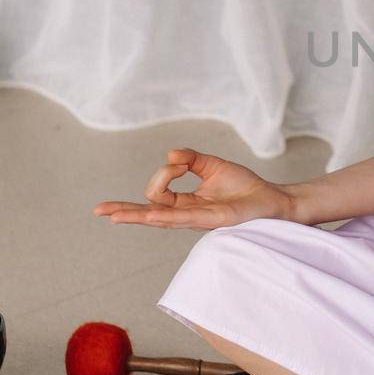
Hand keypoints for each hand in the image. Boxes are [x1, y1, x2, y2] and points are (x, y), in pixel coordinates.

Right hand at [93, 147, 296, 230]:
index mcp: (185, 202)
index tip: (179, 161)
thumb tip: (171, 154)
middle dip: (123, 210)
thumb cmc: (244, 186)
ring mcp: (196, 219)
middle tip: (99, 211)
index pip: (158, 191)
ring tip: (111, 215)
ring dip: (134, 215)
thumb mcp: (213, 165)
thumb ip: (191, 159)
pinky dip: (163, 214)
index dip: (163, 172)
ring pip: (158, 217)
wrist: (272, 199)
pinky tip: (147, 214)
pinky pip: (182, 217)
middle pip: (148, 212)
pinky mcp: (211, 219)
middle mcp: (186, 214)